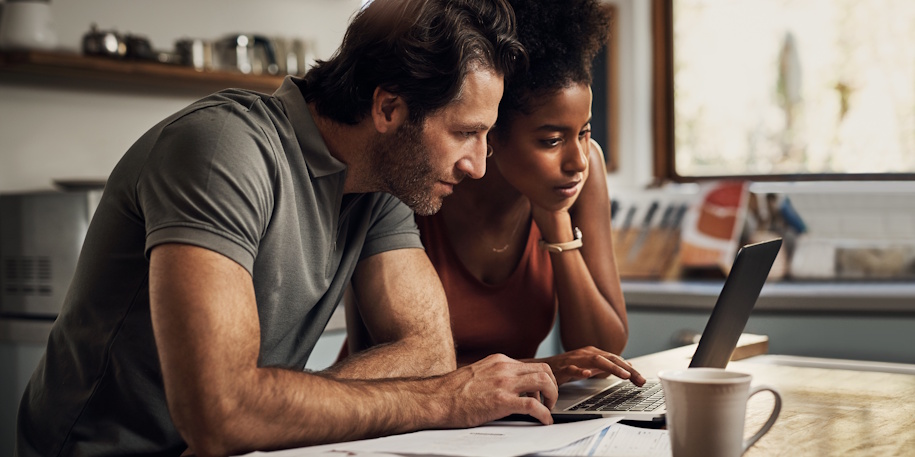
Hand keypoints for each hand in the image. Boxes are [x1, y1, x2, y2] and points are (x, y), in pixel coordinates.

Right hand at [440, 354, 558, 425]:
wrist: (436, 399)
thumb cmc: (452, 392)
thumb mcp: (478, 374)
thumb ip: (495, 376)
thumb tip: (508, 387)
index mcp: (499, 361)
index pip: (532, 365)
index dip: (542, 380)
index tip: (541, 392)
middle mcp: (504, 368)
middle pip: (544, 370)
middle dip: (553, 386)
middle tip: (550, 400)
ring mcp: (503, 383)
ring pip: (544, 381)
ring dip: (552, 397)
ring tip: (548, 409)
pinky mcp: (501, 401)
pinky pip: (533, 405)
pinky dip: (544, 414)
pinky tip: (544, 420)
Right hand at [534, 347, 645, 385]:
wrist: (543, 367)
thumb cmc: (567, 367)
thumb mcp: (590, 366)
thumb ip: (606, 366)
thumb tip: (626, 366)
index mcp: (593, 353)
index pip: (615, 360)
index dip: (629, 369)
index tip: (641, 380)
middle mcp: (586, 354)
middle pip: (610, 359)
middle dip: (626, 369)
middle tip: (639, 379)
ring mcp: (575, 360)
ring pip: (596, 361)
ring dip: (611, 367)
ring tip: (624, 375)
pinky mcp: (563, 368)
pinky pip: (572, 369)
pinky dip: (581, 371)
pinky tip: (588, 374)